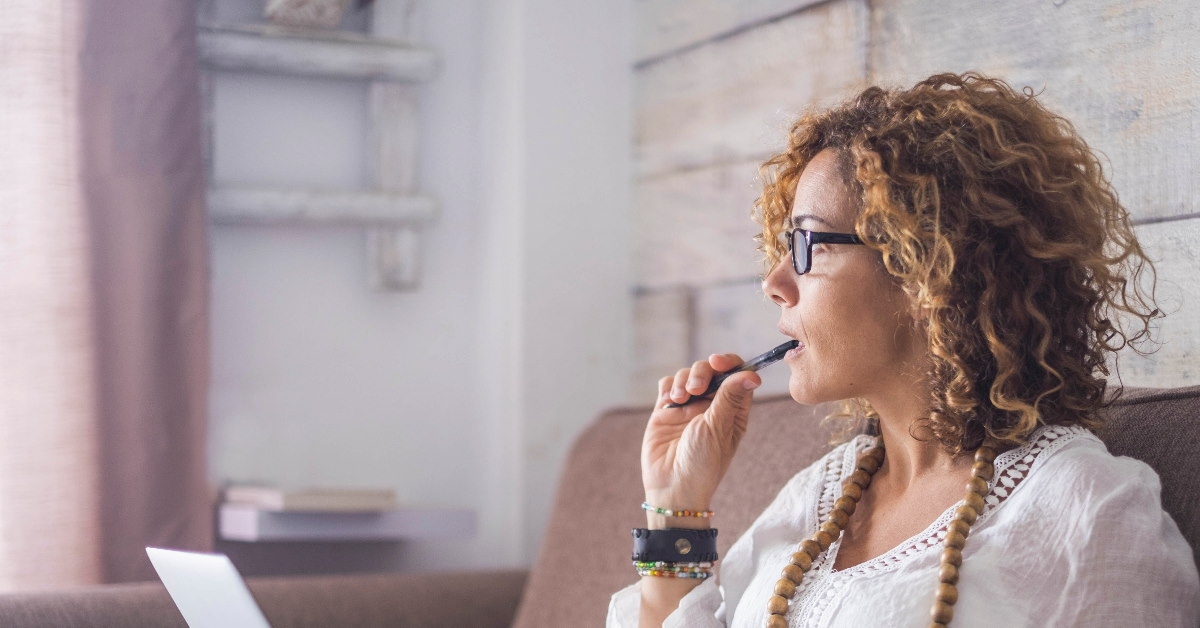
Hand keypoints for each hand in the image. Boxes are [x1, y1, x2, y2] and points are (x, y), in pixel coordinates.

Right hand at [640, 354, 760, 526]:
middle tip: (696, 389)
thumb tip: (753, 374)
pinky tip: (669, 401)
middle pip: (710, 370)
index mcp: (733, 410)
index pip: (736, 375)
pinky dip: (668, 386)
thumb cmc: (703, 463)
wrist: (672, 486)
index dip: (729, 363)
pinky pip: (667, 385)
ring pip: (687, 374)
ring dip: (682, 380)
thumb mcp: (719, 428)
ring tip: (679, 399)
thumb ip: (730, 397)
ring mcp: (688, 406)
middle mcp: (711, 405)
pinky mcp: (666, 410)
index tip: (718, 362)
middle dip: (702, 372)